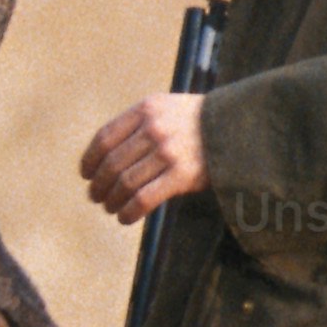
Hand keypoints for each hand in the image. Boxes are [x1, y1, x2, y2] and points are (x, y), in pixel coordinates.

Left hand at [79, 90, 208, 224]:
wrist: (241, 128)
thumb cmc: (198, 122)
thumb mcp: (166, 109)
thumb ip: (138, 125)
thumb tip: (104, 158)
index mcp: (146, 109)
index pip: (105, 137)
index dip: (90, 160)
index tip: (85, 174)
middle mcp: (154, 128)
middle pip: (112, 163)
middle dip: (98, 185)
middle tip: (95, 197)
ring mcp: (168, 151)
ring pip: (125, 183)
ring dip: (112, 201)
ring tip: (110, 208)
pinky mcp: (183, 175)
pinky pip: (144, 198)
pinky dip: (129, 211)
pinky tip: (125, 217)